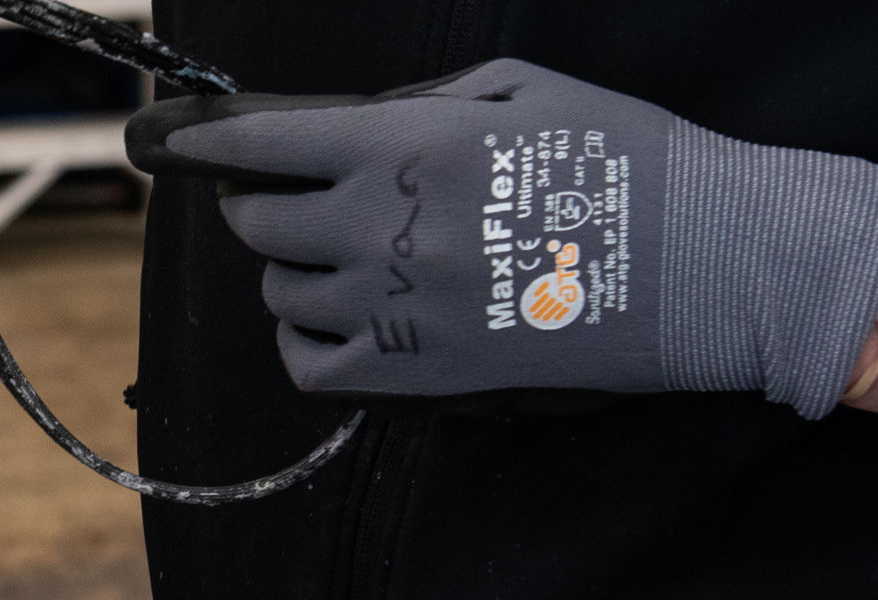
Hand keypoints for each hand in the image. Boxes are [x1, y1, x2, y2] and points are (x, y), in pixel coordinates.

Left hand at [125, 58, 877, 417]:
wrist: (710, 263)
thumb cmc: (625, 162)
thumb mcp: (519, 92)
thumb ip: (417, 104)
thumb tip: (340, 126)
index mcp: (406, 146)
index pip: (260, 145)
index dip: (201, 145)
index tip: (167, 145)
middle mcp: (385, 226)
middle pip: (259, 223)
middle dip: (264, 205)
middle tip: (294, 199)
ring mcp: (397, 307)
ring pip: (281, 292)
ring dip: (298, 272)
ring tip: (349, 260)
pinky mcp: (419, 375)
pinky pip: (310, 363)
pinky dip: (308, 340)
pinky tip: (342, 319)